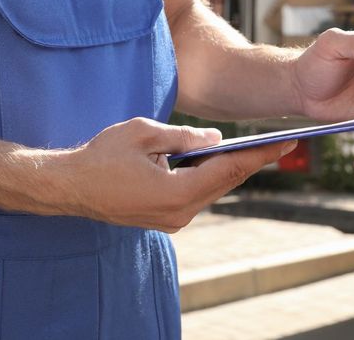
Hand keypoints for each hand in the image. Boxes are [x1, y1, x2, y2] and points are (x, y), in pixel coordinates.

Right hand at [55, 117, 293, 231]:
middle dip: (253, 161)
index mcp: (176, 193)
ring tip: (259, 149)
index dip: (259, 155)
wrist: (69, 186)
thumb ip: (184, 137)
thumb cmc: (102, 156)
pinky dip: (211, 176)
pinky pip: (197, 194)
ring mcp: (172, 220)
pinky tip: (222, 160)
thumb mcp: (144, 134)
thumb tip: (217, 138)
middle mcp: (179, 213)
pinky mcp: (165, 218)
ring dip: (232, 169)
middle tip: (281, 143)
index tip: (284, 143)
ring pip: (212, 189)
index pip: (228, 170)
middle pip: (225, 182)